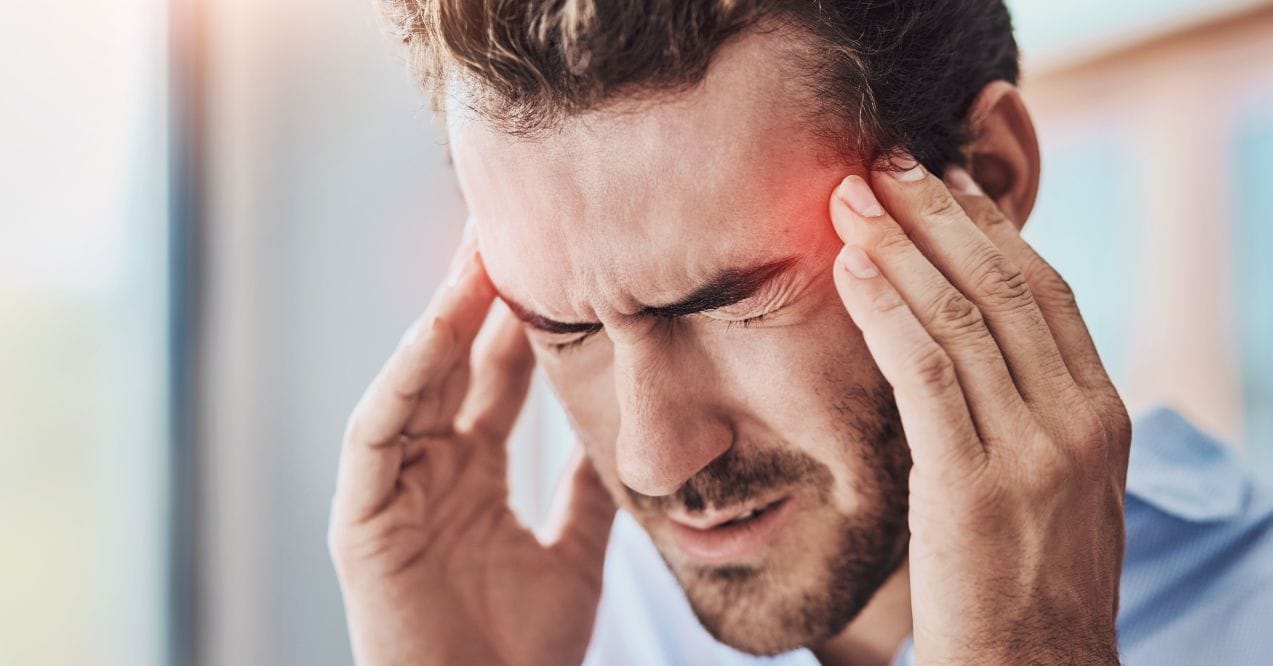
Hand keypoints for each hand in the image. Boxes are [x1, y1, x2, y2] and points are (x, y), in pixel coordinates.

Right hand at [328, 233, 616, 665]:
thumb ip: (587, 492)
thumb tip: (615, 433)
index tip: (559, 259)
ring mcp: (394, 489)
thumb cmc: (523, 653)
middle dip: (480, 296)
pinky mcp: (360, 516)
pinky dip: (406, 376)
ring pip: (415, 381)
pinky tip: (440, 327)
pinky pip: (379, 430)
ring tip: (478, 253)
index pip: (497, 377)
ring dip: (443, 317)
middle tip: (512, 224)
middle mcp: (432, 470)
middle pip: (455, 363)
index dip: (523, 320)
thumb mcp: (573, 554)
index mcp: (475, 475)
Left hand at [827, 161, 1131, 663]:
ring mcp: (1032, 450)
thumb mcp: (1053, 483)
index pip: (1044, 291)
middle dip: (938, 214)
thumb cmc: (1029, 579)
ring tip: (851, 197)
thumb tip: (974, 343)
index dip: (990, 226)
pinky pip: (924, 371)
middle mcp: (1077, 420)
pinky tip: (850, 269)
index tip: (942, 180)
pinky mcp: (974, 484)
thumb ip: (1029, 410)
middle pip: (1003, 285)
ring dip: (899, 245)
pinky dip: (884, 309)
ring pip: (960, 316)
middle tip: (886, 160)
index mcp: (1101, 413)